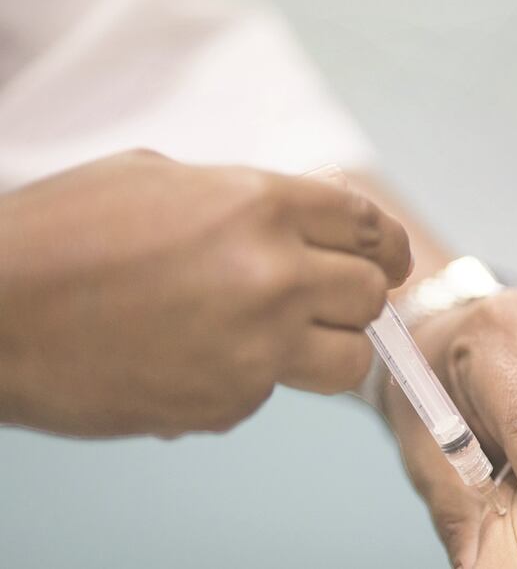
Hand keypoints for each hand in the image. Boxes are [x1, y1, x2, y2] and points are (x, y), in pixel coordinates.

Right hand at [0, 150, 410, 436]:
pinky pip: (272, 392)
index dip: (386, 243)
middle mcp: (274, 276)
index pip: (366, 224)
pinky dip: (250, 379)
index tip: (391, 259)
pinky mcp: (228, 403)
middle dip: (358, 296)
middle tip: (332, 298)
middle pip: (371, 295)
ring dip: (327, 347)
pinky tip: (194, 356)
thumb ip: (246, 200)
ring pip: (348, 360)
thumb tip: (299, 226)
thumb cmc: (61, 234)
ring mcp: (257, 347)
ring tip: (278, 335)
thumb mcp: (161, 178)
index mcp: (260, 205)